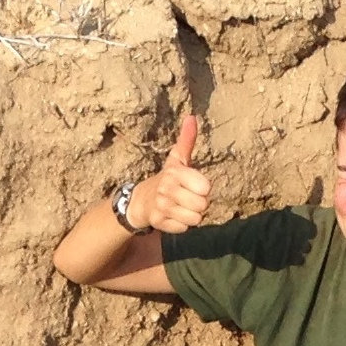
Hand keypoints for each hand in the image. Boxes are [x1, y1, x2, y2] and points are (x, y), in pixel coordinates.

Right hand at [139, 113, 210, 234]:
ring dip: (192, 215)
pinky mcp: (159, 222)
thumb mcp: (176, 160)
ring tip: (182, 207)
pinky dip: (181, 224)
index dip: (204, 188)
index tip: (194, 186)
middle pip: (203, 205)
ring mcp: (162, 207)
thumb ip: (186, 140)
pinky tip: (174, 216)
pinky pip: (184, 228)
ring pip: (195, 219)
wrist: (140, 201)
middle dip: (199, 204)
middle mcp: (167, 189)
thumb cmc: (166, 179)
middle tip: (189, 198)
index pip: (206, 187)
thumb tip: (192, 117)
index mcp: (175, 173)